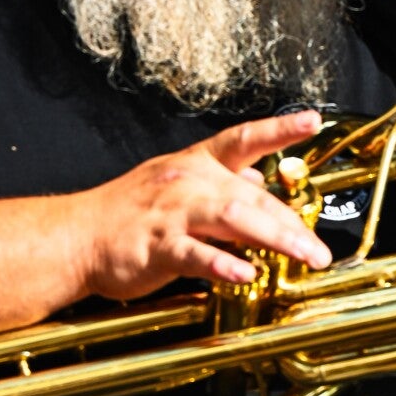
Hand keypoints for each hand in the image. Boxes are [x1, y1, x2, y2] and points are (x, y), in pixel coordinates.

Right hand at [74, 111, 333, 299]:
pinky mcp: (157, 247)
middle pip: (252, 196)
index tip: (312, 119)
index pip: (244, 139)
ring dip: (275, 237)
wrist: (76, 236)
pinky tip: (246, 275)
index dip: (279, 129)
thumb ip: (222, 184)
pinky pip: (196, 254)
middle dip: (292, 223)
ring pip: (233, 218)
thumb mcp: (176, 186)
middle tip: (320, 250)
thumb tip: (261, 180)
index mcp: (196, 164)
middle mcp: (189, 182)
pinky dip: (223, 264)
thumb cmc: (127, 215)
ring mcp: (173, 214)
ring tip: (306, 256)